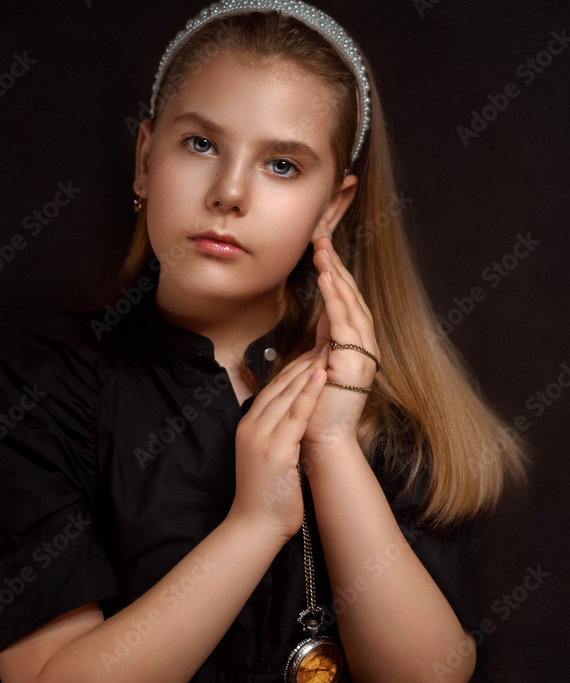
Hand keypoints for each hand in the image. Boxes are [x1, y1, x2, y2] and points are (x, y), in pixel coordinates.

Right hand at [228, 349, 327, 542]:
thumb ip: (275, 435)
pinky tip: (321, 376)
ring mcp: (262, 436)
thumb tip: (292, 420)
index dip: (293, 369)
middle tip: (323, 343)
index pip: (272, 389)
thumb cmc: (265, 496)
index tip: (312, 354)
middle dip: (302, 363)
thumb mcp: (265, 457)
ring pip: (287, 394)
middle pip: (279, 386)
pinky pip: (295, 414)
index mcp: (249, 426)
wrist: (254, 526)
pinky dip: (309, 392)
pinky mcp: (276, 449)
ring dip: (308, 370)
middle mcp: (252, 426)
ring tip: (326, 351)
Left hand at [301, 231, 380, 450]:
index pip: (347, 303)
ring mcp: (364, 355)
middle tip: (322, 239)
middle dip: (337, 266)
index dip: (336, 275)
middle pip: (352, 297)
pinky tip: (325, 276)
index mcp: (356, 348)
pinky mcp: (354, 363)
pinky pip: (344, 322)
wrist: (324, 443)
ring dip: (336, 275)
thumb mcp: (319, 367)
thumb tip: (322, 319)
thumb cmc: (316, 410)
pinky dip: (335, 297)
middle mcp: (366, 348)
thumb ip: (324, 343)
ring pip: (350, 305)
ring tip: (323, 250)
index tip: (323, 250)